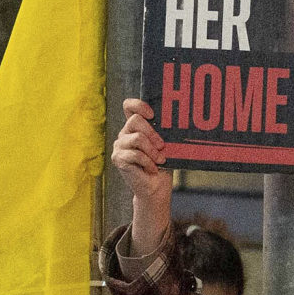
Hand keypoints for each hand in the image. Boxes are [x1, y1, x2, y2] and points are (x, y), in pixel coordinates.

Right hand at [109, 99, 175, 259]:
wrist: (156, 189)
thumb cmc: (162, 165)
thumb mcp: (165, 144)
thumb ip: (162, 131)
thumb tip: (175, 119)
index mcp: (135, 127)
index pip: (129, 106)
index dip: (139, 105)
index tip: (153, 114)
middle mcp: (124, 134)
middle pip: (135, 120)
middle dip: (153, 133)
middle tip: (163, 146)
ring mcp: (119, 146)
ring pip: (137, 138)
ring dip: (152, 150)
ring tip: (159, 160)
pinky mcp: (118, 159)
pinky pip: (135, 154)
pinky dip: (147, 162)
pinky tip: (152, 168)